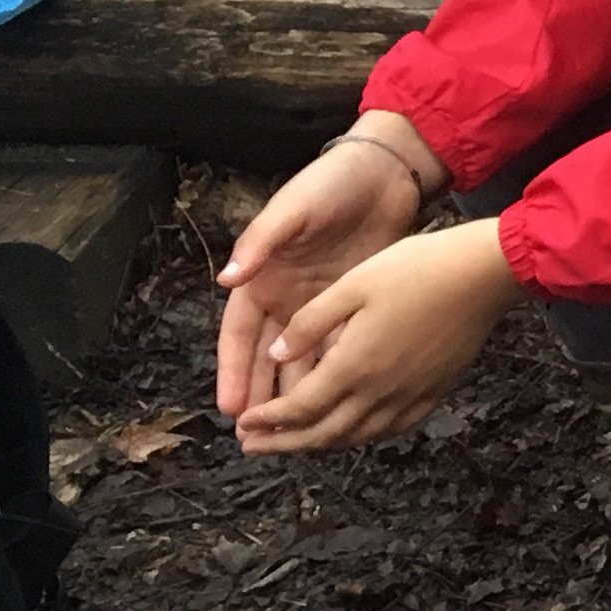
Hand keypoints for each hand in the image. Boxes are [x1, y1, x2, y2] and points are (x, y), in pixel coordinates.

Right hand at [215, 115, 438, 415]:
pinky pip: (342, 346)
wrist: (383, 172)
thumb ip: (261, 243)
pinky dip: (339, 372)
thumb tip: (227, 279)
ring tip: (298, 433)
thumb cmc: (328, 184)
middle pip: (269, 358)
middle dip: (263, 396)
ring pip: (305, 361)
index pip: (240, 336)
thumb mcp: (290, 210)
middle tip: (259, 437)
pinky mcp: (354, 304)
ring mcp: (321, 304)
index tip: (230, 408)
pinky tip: (342, 402)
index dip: (233, 371)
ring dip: (300, 393)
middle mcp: (287, 298)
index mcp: (262, 279)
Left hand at [234, 219, 523, 453]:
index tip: (243, 423)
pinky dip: (363, 436)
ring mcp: (411, 394)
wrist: (483, 274)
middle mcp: (381, 390)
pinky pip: (392, 428)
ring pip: (357, 436)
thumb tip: (276, 352)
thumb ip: (309, 323)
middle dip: (284, 443)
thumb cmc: (417, 269)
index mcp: (354, 364)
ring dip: (320, 445)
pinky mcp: (435, 390)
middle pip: (324, 433)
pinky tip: (354, 430)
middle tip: (254, 446)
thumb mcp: (352, 284)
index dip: (267, 420)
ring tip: (296, 443)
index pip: (299, 407)